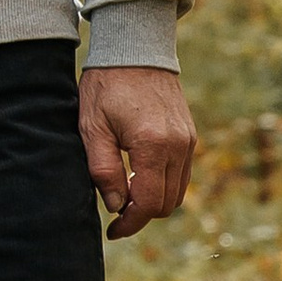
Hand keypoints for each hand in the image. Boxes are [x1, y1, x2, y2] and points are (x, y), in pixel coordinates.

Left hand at [78, 64, 195, 239]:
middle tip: (115, 212)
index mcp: (152, 144)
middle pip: (168, 204)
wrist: (134, 49)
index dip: (130, 223)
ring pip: (178, 192)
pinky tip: (139, 177)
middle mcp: (178, 146)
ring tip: (125, 195)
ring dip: (154, 201)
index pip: (149, 203)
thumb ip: (103, 170)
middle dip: (142, 215)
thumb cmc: (105, 85)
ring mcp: (188, 141)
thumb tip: (116, 206)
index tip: (112, 230)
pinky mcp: (190, 136)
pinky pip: (181, 174)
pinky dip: (163, 184)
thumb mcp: (92, 127)